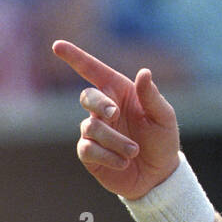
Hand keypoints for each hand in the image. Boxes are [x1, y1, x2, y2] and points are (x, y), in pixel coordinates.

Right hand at [52, 40, 179, 199]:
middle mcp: (104, 109)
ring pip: (91, 127)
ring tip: (134, 152)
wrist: (159, 175)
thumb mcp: (164, 117)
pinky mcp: (89, 153)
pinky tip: (124, 163)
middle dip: (100, 105)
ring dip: (115, 140)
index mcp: (120, 92)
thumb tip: (144, 72)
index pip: (93, 71)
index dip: (75, 57)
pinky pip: (87, 149)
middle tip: (115, 115)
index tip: (57, 45)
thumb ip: (152, 96)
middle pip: (87, 97)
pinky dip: (108, 156)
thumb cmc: (162, 140)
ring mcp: (94, 131)